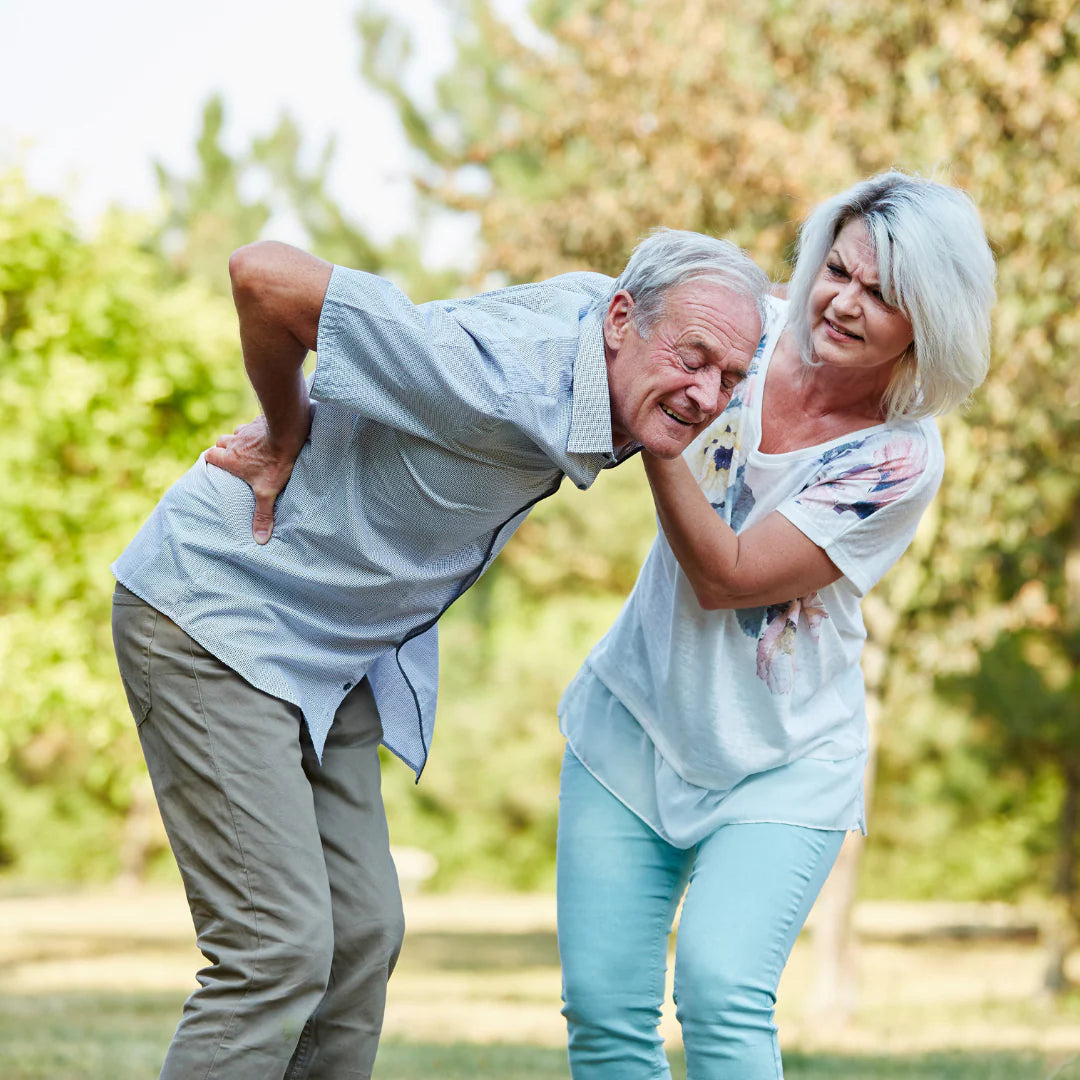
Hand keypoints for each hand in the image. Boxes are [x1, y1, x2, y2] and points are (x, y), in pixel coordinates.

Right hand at [205, 413, 309, 544]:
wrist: (287, 431)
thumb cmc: (275, 461)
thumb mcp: (268, 491)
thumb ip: (263, 514)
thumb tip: (260, 540)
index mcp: (231, 458)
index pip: (210, 455)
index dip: (210, 459)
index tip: (213, 464)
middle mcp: (235, 442)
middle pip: (221, 442)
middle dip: (223, 448)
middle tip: (232, 457)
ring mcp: (247, 429)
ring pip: (236, 432)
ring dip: (240, 438)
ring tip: (250, 447)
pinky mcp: (260, 421)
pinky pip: (253, 424)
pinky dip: (256, 430)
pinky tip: (266, 435)